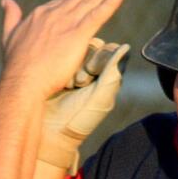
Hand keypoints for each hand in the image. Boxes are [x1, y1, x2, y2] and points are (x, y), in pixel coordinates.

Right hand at [0, 0, 125, 99]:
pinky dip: (110, 3)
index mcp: (40, 14)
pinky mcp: (77, 35)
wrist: (22, 82)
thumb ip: (11, 17)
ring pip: (91, 1)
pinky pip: (97, 15)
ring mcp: (66, 23)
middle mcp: (54, 14)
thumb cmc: (15, 66)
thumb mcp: (8, 36)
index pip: (64, 1)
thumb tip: (6, 0)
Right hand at [39, 39, 130, 173]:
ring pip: (78, 49)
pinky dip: (61, 67)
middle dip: (86, 63)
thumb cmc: (80, 119)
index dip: (102, 57)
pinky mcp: (60, 69)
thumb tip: (127, 46)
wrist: (50, 132)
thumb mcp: (100, 97)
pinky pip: (63, 55)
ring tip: (69, 86)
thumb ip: (113, 72)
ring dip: (73, 67)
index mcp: (110, 77)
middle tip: (80, 83)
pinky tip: (60, 84)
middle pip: (94, 46)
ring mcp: (76, 69)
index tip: (93, 76)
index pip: (112, 50)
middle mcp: (94, 71)